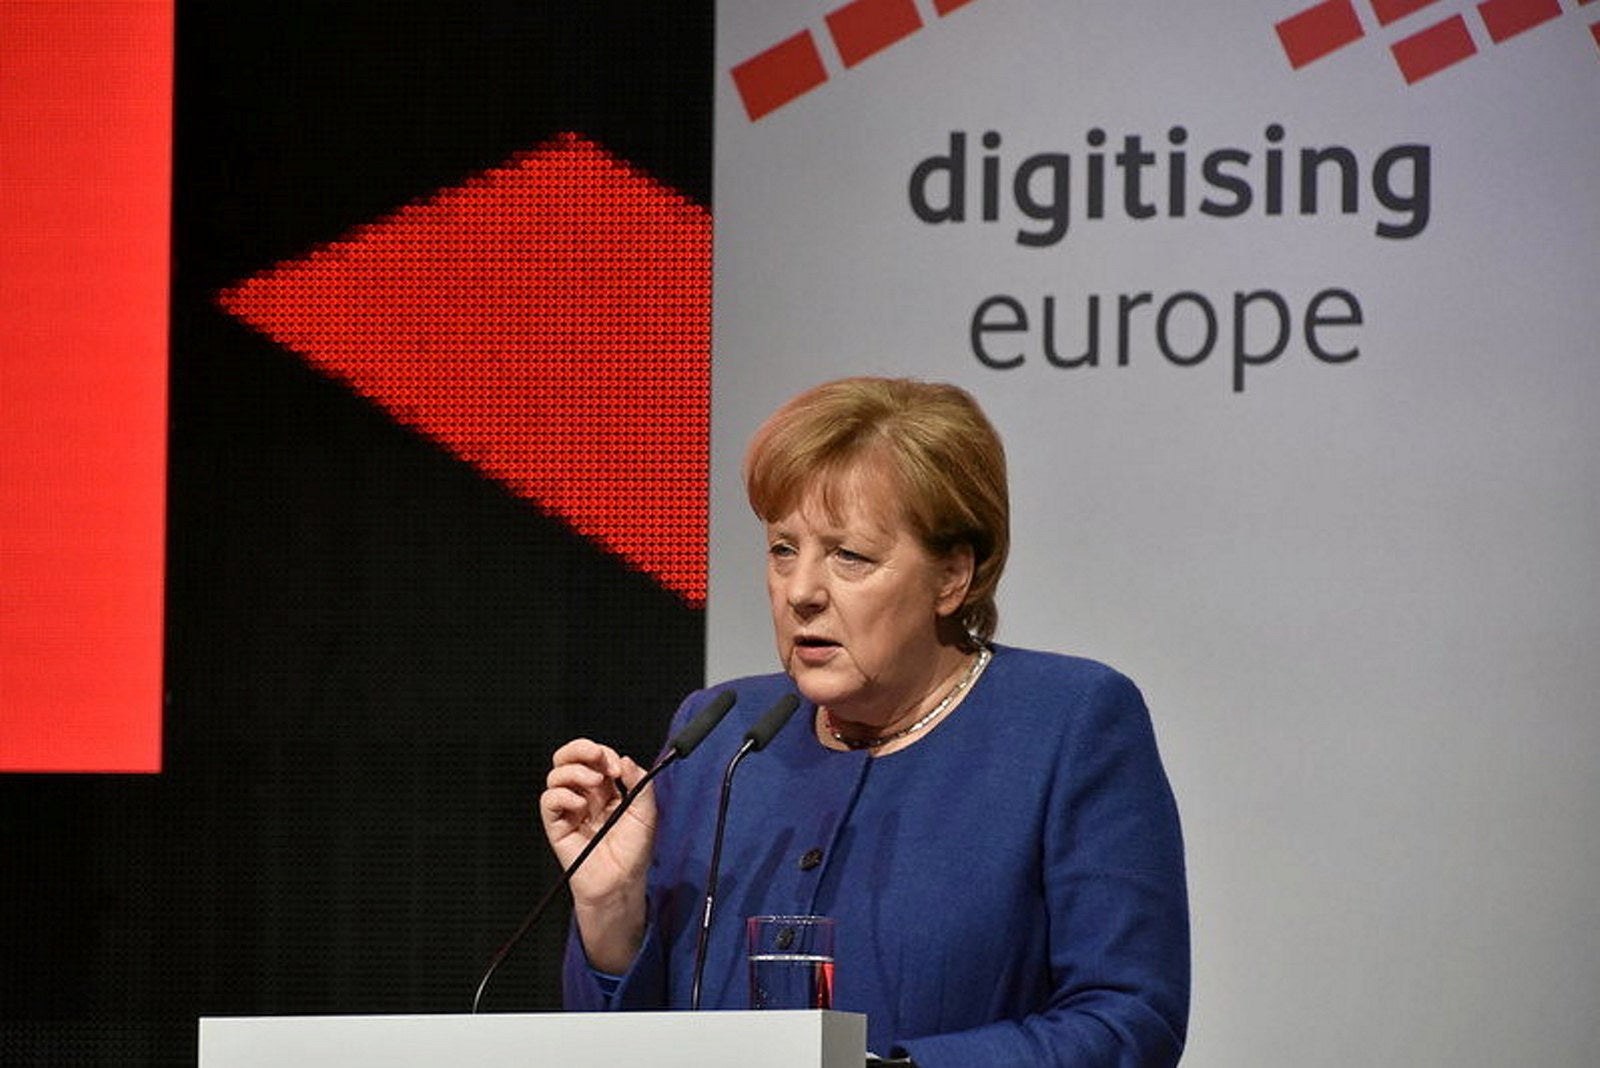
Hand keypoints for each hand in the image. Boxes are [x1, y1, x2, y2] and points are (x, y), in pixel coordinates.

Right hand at [540, 738, 654, 971]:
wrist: (620, 882)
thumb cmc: (633, 852)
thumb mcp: (646, 812)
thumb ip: (639, 782)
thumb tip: (625, 759)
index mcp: (606, 790)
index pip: (595, 758)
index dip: (603, 754)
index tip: (617, 767)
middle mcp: (585, 795)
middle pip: (568, 759)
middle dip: (580, 750)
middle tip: (597, 758)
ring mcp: (569, 809)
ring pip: (556, 775)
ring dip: (575, 771)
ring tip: (593, 783)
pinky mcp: (556, 825)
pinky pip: (548, 800)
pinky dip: (562, 795)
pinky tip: (579, 804)